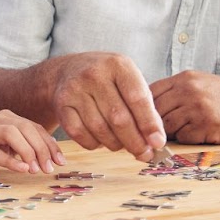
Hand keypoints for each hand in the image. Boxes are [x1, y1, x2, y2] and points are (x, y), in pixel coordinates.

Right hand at [0, 110, 66, 174]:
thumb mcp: (0, 144)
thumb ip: (19, 145)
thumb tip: (46, 156)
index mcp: (4, 118)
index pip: (34, 127)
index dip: (50, 144)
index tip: (60, 161)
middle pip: (27, 128)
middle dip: (43, 149)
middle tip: (50, 168)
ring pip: (12, 134)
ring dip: (28, 152)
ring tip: (37, 169)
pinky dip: (11, 160)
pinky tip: (22, 169)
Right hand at [48, 52, 165, 160]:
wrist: (66, 71)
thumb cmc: (106, 79)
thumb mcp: (128, 81)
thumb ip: (144, 107)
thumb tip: (156, 141)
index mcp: (118, 65)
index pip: (138, 98)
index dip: (149, 124)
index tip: (158, 143)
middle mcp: (94, 74)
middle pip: (119, 118)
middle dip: (135, 142)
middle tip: (144, 154)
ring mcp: (74, 89)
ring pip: (100, 130)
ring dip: (116, 144)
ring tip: (123, 144)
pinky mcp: (61, 105)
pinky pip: (80, 135)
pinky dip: (94, 144)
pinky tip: (101, 140)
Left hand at [150, 70, 219, 143]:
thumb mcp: (202, 84)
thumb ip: (177, 92)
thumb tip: (147, 110)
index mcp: (185, 78)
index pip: (149, 92)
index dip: (143, 108)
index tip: (143, 119)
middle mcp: (189, 90)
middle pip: (153, 111)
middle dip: (152, 125)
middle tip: (154, 135)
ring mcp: (198, 107)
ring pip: (166, 126)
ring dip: (170, 135)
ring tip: (181, 134)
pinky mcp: (208, 125)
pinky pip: (183, 138)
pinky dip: (186, 141)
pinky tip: (199, 136)